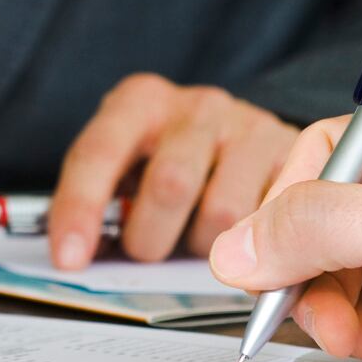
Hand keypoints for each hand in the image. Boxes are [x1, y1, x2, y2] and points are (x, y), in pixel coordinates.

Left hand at [50, 77, 295, 267]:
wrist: (240, 135)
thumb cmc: (168, 159)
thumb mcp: (126, 167)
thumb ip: (103, 202)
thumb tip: (79, 257)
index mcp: (139, 102)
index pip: (98, 153)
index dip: (80, 209)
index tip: (69, 259)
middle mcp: (195, 106)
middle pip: (169, 185)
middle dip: (150, 238)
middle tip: (149, 252)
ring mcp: (247, 126)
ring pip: (223, 213)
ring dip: (204, 247)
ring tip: (197, 238)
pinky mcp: (292, 153)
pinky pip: (269, 220)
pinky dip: (250, 246)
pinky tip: (240, 237)